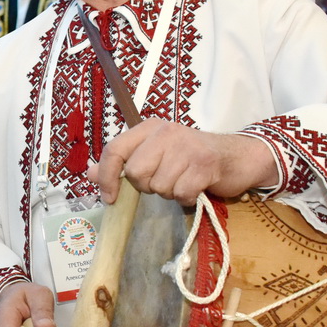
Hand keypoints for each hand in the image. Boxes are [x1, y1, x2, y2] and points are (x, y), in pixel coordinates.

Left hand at [94, 120, 275, 206]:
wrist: (238, 156)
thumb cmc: (192, 158)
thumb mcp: (154, 155)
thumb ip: (122, 162)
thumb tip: (88, 174)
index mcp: (148, 128)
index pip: (114, 150)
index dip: (106, 176)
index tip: (110, 197)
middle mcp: (165, 132)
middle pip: (135, 173)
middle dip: (147, 186)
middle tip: (166, 180)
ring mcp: (186, 146)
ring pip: (158, 186)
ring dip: (170, 192)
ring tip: (184, 180)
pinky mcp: (204, 163)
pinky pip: (181, 193)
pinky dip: (187, 198)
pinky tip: (196, 187)